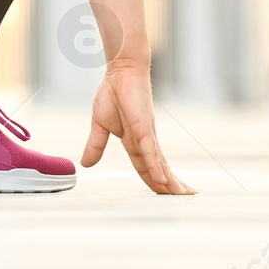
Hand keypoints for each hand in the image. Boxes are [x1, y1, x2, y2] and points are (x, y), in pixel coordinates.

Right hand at [81, 64, 193, 194]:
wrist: (119, 72)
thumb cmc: (112, 93)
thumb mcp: (99, 125)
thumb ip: (95, 145)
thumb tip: (86, 164)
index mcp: (133, 140)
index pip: (145, 165)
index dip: (153, 179)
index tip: (163, 191)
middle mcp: (144, 140)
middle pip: (157, 167)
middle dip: (168, 184)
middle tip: (183, 196)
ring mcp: (145, 134)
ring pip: (159, 163)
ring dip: (169, 180)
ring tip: (181, 194)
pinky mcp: (143, 127)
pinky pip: (150, 151)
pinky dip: (156, 167)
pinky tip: (163, 180)